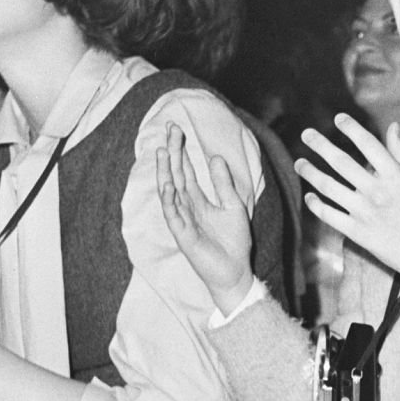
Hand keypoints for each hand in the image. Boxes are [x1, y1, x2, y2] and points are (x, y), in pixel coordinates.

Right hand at [157, 123, 255, 311]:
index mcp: (197, 200)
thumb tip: (214, 157)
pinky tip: (169, 185)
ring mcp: (182, 221)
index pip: (186, 170)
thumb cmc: (234, 243)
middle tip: (170, 129)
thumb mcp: (233, 206)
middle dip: (172, 153)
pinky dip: (170, 200)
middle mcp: (186, 207)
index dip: (181, 150)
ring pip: (169, 192)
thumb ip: (224, 184)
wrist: (236, 272)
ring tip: (163, 151)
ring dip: (165, 172)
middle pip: (175, 175)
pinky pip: (173, 215)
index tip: (177, 129)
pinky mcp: (183, 236)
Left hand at [295, 112, 399, 284]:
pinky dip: (315, 205)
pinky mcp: (357, 233)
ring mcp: (364, 213)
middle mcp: (377, 192)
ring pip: (328, 186)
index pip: (368, 144)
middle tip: (306, 134)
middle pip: (341, 162)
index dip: (351, 128)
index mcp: (395, 177)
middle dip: (320, 145)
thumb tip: (394, 127)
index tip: (339, 119)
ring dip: (310, 172)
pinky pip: (329, 215)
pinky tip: (309, 196)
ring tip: (300, 163)